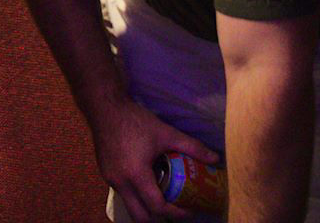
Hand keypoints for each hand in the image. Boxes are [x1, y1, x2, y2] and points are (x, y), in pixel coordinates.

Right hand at [88, 92, 219, 221]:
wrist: (104, 107)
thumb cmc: (134, 120)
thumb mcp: (166, 133)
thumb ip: (192, 147)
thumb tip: (215, 158)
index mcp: (136, 175)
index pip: (158, 207)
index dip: (177, 213)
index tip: (191, 209)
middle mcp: (120, 182)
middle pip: (140, 217)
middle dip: (160, 218)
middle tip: (176, 209)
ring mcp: (110, 179)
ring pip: (130, 205)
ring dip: (147, 207)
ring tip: (163, 196)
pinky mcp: (105, 173)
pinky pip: (123, 193)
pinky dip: (137, 195)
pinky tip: (147, 180)